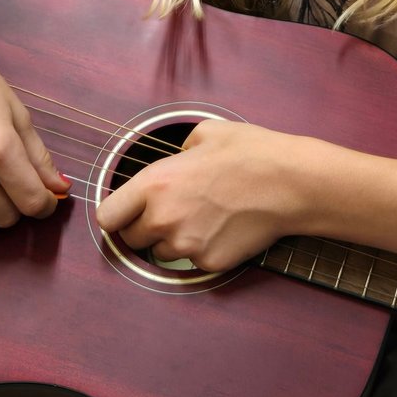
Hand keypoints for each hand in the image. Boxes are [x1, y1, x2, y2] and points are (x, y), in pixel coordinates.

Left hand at [96, 120, 310, 271]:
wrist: (289, 182)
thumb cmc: (250, 152)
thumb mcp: (205, 133)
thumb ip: (178, 151)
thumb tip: (177, 159)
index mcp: (154, 184)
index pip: (108, 217)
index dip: (118, 214)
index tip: (126, 212)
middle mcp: (163, 218)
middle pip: (132, 239)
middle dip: (146, 227)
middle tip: (173, 211)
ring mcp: (186, 245)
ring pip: (162, 253)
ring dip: (174, 240)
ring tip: (203, 217)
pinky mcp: (209, 263)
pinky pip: (194, 261)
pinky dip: (203, 249)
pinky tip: (223, 228)